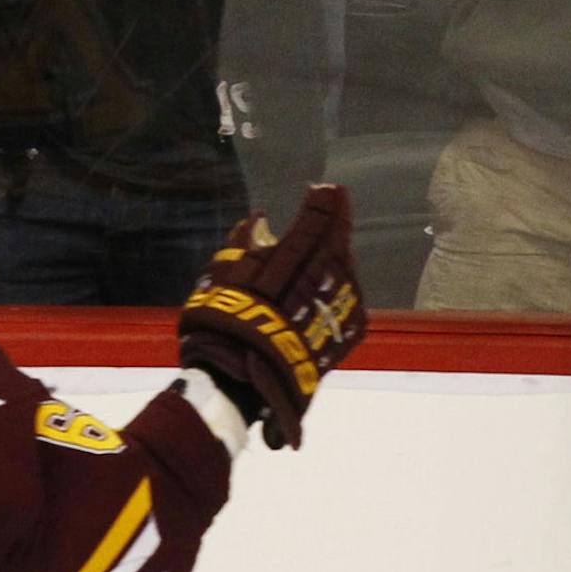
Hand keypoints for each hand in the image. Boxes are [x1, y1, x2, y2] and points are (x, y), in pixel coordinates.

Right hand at [178, 184, 366, 448]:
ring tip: (329, 248)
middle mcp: (322, 276)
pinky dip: (341, 287)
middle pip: (337, 239)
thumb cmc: (223, 323)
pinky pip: (349, 299)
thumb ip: (243, 243)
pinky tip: (332, 285)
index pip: (316, 219)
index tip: (327, 188)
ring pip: (346, 269)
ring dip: (338, 255)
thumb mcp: (220, 276)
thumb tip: (260, 220)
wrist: (243, 383)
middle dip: (335, 220)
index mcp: (292, 257)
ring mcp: (339, 305)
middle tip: (336, 202)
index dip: (323, 202)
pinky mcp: (346, 332)